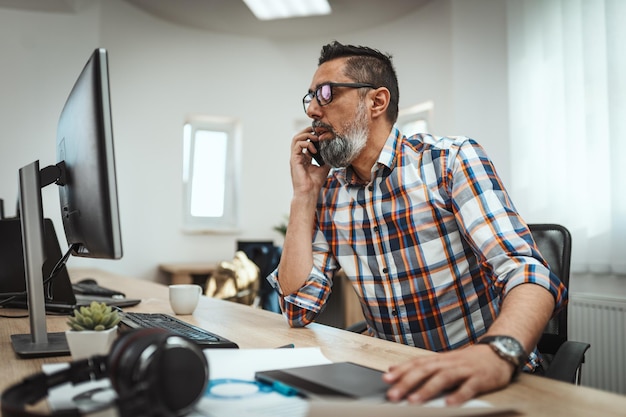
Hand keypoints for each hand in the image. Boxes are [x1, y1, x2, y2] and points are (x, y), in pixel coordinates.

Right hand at [290, 126, 330, 196]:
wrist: (309, 192)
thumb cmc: (315, 183)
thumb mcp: (324, 167)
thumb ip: (327, 158)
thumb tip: (334, 151)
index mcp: (304, 157)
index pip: (305, 141)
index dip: (312, 135)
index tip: (321, 134)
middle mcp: (298, 156)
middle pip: (298, 137)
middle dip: (307, 131)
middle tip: (317, 130)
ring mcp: (295, 157)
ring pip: (296, 139)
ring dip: (306, 135)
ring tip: (316, 138)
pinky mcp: (294, 160)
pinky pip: (297, 145)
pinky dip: (306, 143)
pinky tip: (314, 149)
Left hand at [383, 344, 514, 405]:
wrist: (499, 352)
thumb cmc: (469, 360)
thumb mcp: (444, 360)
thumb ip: (423, 366)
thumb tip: (395, 370)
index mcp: (440, 359)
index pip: (417, 363)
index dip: (401, 371)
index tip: (386, 379)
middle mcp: (449, 362)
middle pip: (425, 370)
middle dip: (407, 382)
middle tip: (393, 394)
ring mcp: (465, 370)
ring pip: (443, 378)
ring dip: (427, 389)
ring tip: (414, 401)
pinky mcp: (480, 379)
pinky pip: (468, 388)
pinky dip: (458, 395)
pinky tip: (449, 404)